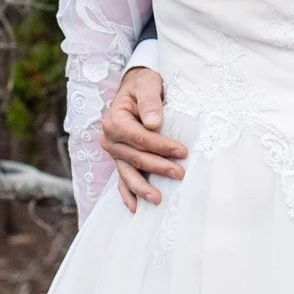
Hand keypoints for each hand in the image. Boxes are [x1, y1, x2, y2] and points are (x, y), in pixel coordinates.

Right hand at [100, 64, 187, 210]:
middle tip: (180, 173)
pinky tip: (136, 208)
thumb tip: (154, 124)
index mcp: (114, 120)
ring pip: (128, 173)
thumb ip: (150, 102)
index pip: (139, 138)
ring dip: (142, 188)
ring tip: (158, 200)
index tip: (182, 151)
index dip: (160, 146)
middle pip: (136, 157)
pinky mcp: (121, 159)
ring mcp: (114, 152)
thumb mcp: (147, 85)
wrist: (135, 87)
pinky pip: (122, 178)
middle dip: (158, 167)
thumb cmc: (143, 85)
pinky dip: (128, 194)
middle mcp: (110, 139)